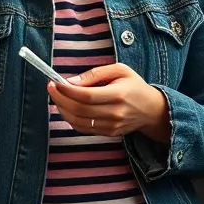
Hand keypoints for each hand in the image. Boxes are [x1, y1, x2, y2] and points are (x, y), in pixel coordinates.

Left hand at [47, 64, 170, 143]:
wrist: (152, 110)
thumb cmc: (134, 86)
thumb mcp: (119, 70)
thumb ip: (95, 73)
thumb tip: (71, 81)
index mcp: (118, 94)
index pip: (86, 96)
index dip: (67, 90)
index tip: (54, 82)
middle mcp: (115, 113)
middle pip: (79, 110)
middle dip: (60, 99)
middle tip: (51, 87)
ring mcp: (111, 126)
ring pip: (78, 122)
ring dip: (62, 110)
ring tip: (57, 97)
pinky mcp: (108, 133)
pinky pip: (83, 129)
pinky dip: (71, 119)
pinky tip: (67, 108)